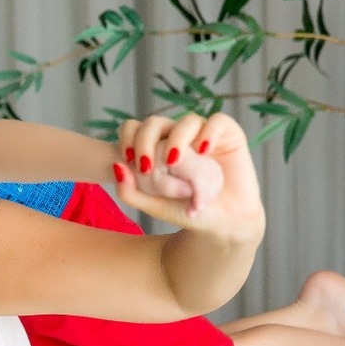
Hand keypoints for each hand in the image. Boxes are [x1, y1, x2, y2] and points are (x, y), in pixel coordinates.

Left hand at [113, 113, 263, 243]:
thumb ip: (130, 191)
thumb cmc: (187, 212)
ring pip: (187, 120)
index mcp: (157, 148)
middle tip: (146, 165)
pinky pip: (218, 121)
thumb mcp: (154, 206)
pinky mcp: (229, 136)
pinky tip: (203, 151)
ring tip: (174, 162)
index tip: (127, 157)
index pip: (136, 128)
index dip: (128, 136)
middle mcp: (178, 137)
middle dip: (146, 140)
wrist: (222, 225)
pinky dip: (209, 132)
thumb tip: (115, 166)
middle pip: (156, 122)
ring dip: (177, 138)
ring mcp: (203, 134)